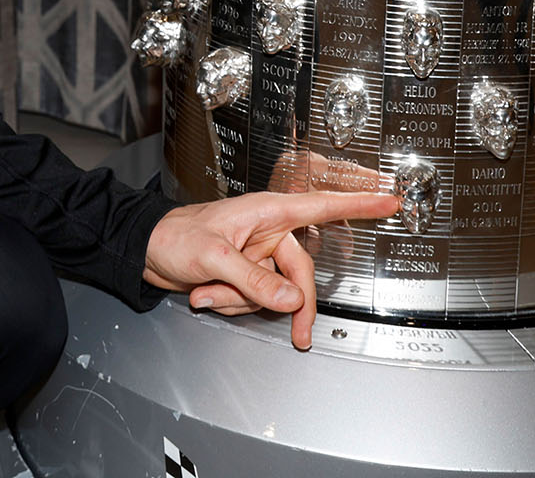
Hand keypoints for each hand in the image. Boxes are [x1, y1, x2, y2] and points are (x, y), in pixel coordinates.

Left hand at [142, 190, 398, 349]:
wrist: (145, 251)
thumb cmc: (174, 237)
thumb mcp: (214, 257)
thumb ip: (255, 280)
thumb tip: (293, 300)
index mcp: (266, 211)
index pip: (320, 207)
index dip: (358, 205)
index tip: (389, 200)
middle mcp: (268, 232)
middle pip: (302, 275)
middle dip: (290, 305)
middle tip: (299, 334)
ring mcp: (258, 255)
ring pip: (275, 294)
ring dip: (242, 301)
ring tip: (207, 289)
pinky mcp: (247, 275)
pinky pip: (256, 300)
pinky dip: (232, 303)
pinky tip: (206, 293)